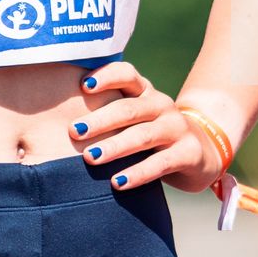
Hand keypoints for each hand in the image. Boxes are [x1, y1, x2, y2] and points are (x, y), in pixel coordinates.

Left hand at [68, 61, 225, 194]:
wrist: (201, 151)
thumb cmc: (152, 133)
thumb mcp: (135, 117)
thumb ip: (108, 112)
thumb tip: (55, 118)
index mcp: (145, 92)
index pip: (127, 75)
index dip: (107, 76)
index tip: (83, 85)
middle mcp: (161, 105)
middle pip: (129, 108)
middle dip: (100, 120)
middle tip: (73, 131)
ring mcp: (177, 127)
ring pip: (143, 136)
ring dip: (115, 147)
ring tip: (90, 158)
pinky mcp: (188, 152)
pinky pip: (161, 163)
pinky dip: (138, 173)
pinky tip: (117, 182)